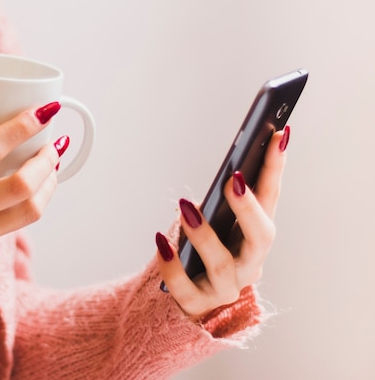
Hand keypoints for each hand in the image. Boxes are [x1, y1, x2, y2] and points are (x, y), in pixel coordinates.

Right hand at [0, 102, 66, 341]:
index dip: (22, 127)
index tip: (44, 111)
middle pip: (21, 186)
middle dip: (48, 160)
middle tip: (55, 145)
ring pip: (29, 212)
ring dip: (49, 186)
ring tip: (52, 170)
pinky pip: (8, 226)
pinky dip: (17, 207)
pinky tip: (16, 197)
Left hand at [155, 127, 289, 317]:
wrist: (190, 300)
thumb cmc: (207, 252)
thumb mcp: (218, 223)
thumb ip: (223, 200)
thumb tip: (231, 165)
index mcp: (256, 237)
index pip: (271, 199)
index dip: (276, 168)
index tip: (277, 134)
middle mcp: (249, 264)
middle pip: (261, 238)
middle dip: (250, 208)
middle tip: (235, 179)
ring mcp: (224, 287)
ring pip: (222, 265)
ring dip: (205, 234)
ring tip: (186, 206)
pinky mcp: (196, 303)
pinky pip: (184, 286)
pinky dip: (172, 264)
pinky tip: (160, 241)